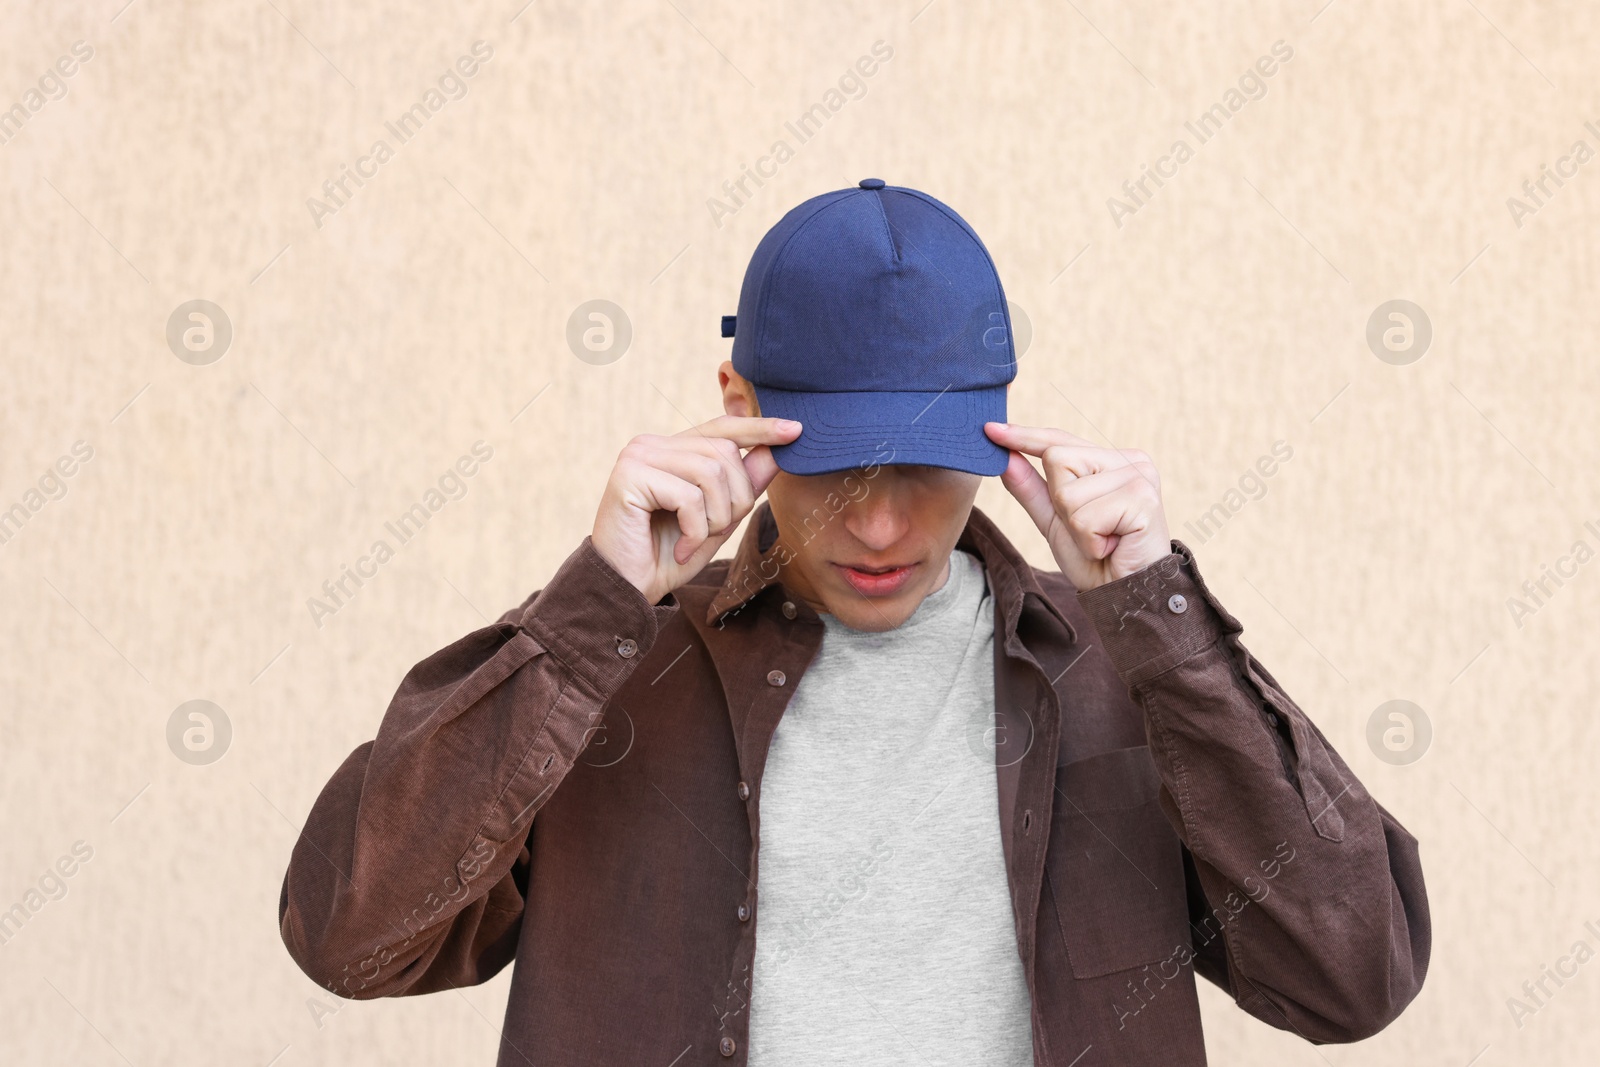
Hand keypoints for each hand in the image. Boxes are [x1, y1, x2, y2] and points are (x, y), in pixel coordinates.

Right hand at [592, 415, 801, 604]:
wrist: (627, 590)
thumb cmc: (667, 556)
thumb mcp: (718, 520)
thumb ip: (743, 485)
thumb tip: (775, 451)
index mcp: (672, 449)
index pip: (722, 428)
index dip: (759, 429)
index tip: (795, 431)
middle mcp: (652, 444)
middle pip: (723, 453)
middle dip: (734, 500)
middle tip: (711, 533)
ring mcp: (638, 456)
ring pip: (710, 473)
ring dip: (715, 519)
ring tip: (693, 541)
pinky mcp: (629, 475)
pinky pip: (688, 496)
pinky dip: (695, 531)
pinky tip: (680, 548)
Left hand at [984, 422, 1172, 591]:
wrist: (1127, 596)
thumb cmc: (1095, 559)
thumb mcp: (1054, 520)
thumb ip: (1031, 489)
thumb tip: (1004, 457)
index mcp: (1110, 460)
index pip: (1060, 440)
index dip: (1025, 437)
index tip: (989, 429)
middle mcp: (1129, 460)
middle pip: (1056, 460)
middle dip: (1060, 504)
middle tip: (1091, 530)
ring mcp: (1140, 477)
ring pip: (1068, 493)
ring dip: (1077, 529)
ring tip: (1103, 540)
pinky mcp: (1143, 500)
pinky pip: (1085, 517)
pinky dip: (1090, 542)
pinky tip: (1112, 547)